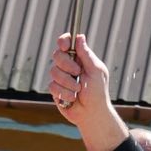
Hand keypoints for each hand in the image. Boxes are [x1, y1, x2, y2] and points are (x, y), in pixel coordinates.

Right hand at [47, 34, 130, 150]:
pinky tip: (72, 98)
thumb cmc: (98, 92)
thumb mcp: (95, 71)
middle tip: (77, 72)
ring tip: (77, 90)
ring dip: (67, 82)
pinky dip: (64, 93)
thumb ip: (86, 55)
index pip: (67, 43)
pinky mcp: (55, 90)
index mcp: (79, 58)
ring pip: (53, 72)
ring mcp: (61, 78)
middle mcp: (68, 66)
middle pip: (57, 55)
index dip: (63, 41)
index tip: (65, 46)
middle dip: (66, 65)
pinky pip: (52, 86)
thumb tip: (79, 37)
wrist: (91, 113)